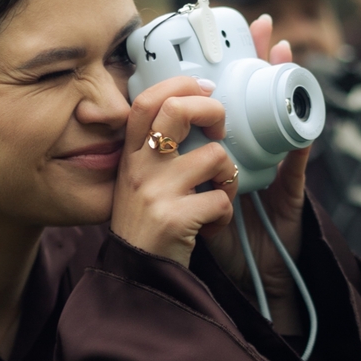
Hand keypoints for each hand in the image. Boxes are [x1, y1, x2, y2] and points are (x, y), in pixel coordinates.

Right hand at [110, 76, 238, 266]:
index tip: (203, 90)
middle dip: (212, 110)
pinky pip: (220, 200)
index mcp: (131, 155)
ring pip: (213, 156)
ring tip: (218, 194)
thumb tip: (191, 110)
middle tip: (220, 131)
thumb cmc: (146, 225)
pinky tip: (210, 226)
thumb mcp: (137, 181)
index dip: (179, 85)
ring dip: (228, 176)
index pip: (146, 100)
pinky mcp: (174, 218)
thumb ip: (155, 151)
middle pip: (178, 109)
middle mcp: (139, 168)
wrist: (136, 276)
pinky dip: (224, 214)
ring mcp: (155, 192)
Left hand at [202, 17, 309, 332]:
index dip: (236, 65)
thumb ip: (171, 167)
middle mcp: (254, 154)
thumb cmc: (208, 237)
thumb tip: (139, 135)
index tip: (239, 29)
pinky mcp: (290, 198)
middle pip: (262, 97)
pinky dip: (299, 148)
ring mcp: (276, 171)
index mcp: (226, 151)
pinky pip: (295, 170)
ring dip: (280, 92)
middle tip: (265, 31)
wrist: (239, 281)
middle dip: (263, 62)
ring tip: (282, 58)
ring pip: (280, 123)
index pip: (231, 99)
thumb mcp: (184, 194)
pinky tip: (303, 126)